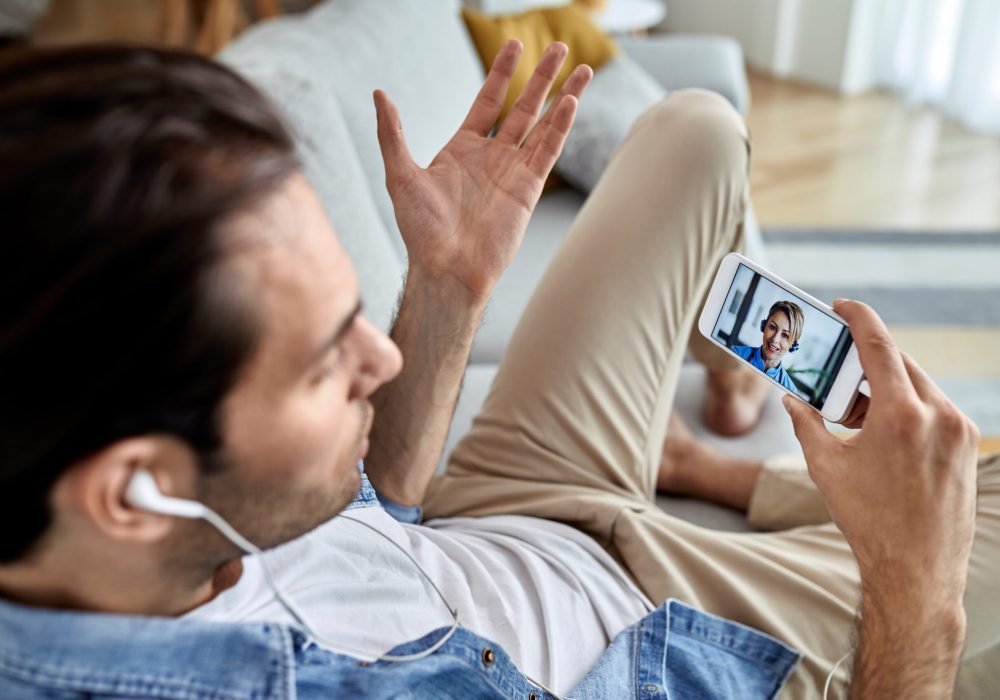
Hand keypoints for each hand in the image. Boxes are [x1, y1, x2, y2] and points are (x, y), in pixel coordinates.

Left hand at [374, 40, 591, 301]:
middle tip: (559, 46)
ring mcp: (513, 171)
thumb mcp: (401, 175)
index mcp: (462, 149)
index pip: (488, 101)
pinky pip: (547, 150)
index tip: (515, 45)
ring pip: (543, 124)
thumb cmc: (421, 231)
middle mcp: (491, 157)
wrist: (447, 269)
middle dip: (541, 76)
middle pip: (523, 106)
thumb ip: (392, 133)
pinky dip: (560, 125)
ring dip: (563, 95)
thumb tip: (379, 94)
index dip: (502, 73)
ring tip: (581, 68)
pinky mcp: (529, 188)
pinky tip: (570, 101)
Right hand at [782, 300, 978, 608]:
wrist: (916, 569)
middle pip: (900, 364)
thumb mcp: (825, 466)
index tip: (842, 306)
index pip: (880, 346)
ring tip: (857, 411)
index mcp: (901, 415)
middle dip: (867, 361)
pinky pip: (934, 409)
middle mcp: (938, 415)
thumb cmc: (868, 519)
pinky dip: (907, 408)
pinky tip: (883, 431)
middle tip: (839, 368)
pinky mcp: (968, 447)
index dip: (859, 318)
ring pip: (919, 386)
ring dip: (887, 387)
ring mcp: (959, 431)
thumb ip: (806, 423)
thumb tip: (792, 399)